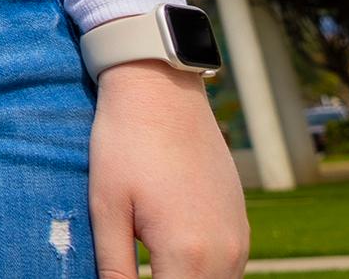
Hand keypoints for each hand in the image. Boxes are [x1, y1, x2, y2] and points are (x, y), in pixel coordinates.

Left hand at [91, 62, 247, 277]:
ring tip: (152, 267)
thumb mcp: (106, 209)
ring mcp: (239, 239)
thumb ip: (114, 268)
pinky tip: (175, 266)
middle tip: (136, 269)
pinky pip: (229, 271)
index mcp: (188, 254)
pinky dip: (204, 276)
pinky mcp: (241, 224)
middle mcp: (225, 253)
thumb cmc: (125, 144)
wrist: (161, 88)